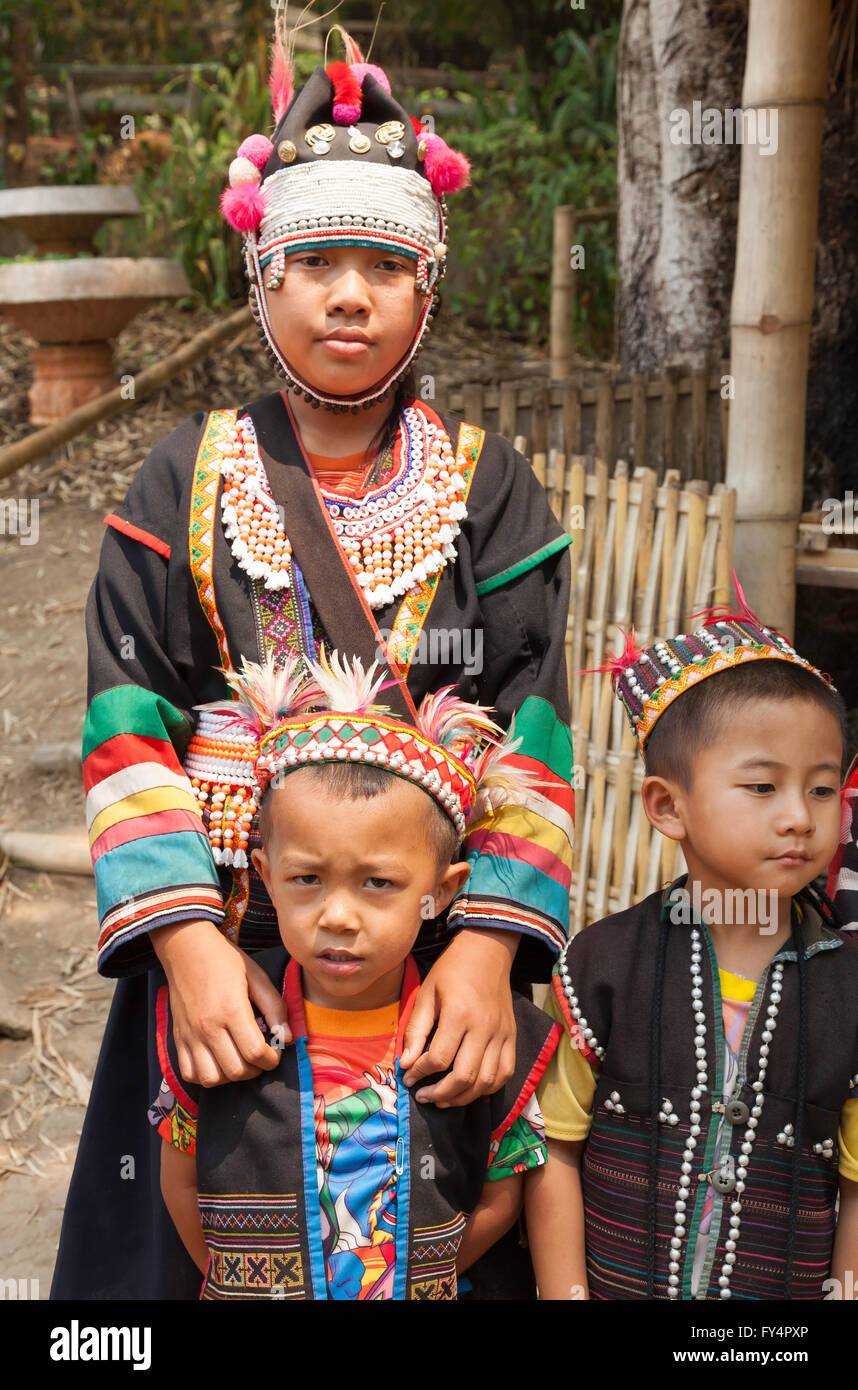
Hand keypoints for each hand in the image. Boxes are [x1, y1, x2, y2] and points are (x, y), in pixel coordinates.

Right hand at [151, 919, 290, 1086]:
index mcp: (231, 1009)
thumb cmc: (224, 959)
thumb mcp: (256, 976)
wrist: (185, 947)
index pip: (255, 1053)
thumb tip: (286, 1038)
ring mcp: (190, 1035)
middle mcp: (208, 1027)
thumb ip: (275, 1007)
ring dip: (231, 1076)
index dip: (272, 1059)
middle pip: (236, 1070)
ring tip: (240, 1060)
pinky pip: (190, 1073)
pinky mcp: (178, 1038)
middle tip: (261, 1056)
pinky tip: (218, 1062)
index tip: (276, 1051)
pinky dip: (206, 1076)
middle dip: (256, 1070)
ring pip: (212, 1079)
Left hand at [400, 927, 518, 1105]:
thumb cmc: (452, 970)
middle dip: (439, 1093)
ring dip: (463, 1097)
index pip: (439, 1058)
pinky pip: (505, 1073)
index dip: (420, 1073)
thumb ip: (416, 1029)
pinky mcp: (512, 1036)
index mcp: (459, 1014)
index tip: (408, 1076)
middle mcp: (484, 1028)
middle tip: (423, 1096)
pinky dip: (488, 1087)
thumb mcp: (427, 993)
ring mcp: (502, 1034)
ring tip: (443, 1098)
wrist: (487, 951)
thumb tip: (406, 1063)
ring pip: (486, 1081)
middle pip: (464, 1077)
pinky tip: (471, 1089)